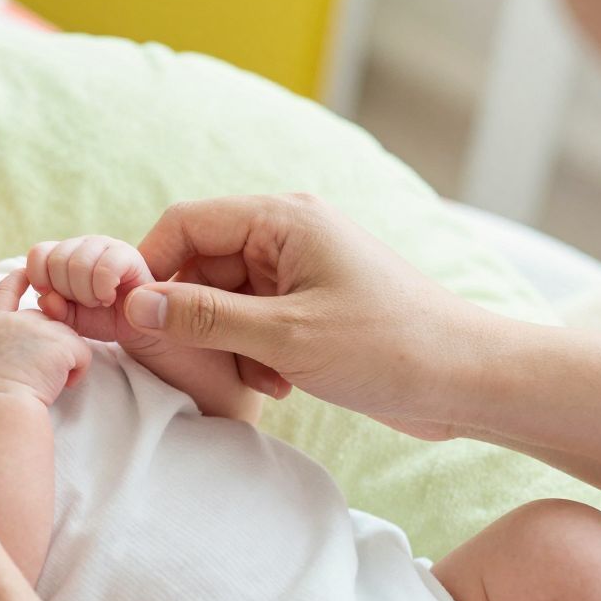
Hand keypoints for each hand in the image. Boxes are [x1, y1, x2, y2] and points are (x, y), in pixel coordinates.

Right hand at [0, 269, 92, 405]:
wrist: (1, 407)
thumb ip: (2, 342)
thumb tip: (24, 344)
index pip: (4, 292)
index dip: (17, 280)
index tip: (26, 272)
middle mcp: (16, 319)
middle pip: (46, 322)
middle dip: (50, 348)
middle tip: (34, 376)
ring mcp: (40, 327)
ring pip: (66, 339)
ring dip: (63, 363)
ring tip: (44, 382)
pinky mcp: (62, 341)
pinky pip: (82, 355)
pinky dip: (76, 374)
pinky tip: (59, 384)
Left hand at [27, 235, 155, 349]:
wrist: (135, 327)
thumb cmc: (101, 318)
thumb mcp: (70, 319)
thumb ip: (53, 309)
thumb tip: (46, 297)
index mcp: (65, 254)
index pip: (39, 252)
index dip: (39, 277)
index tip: (53, 297)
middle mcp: (84, 244)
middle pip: (56, 260)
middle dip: (66, 291)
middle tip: (83, 303)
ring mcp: (106, 246)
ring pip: (78, 264)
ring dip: (85, 293)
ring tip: (97, 302)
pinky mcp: (128, 255)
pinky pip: (104, 269)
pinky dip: (102, 290)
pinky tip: (108, 298)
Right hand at [124, 193, 494, 438]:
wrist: (467, 380)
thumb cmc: (389, 348)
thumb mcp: (285, 337)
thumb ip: (204, 318)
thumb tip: (134, 306)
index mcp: (283, 218)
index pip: (184, 223)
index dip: (149, 269)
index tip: (133, 321)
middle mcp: (287, 234)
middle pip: (199, 264)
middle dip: (193, 317)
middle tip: (200, 363)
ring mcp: (298, 270)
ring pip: (222, 299)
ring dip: (225, 343)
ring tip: (260, 376)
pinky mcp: (309, 305)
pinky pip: (250, 321)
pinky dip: (250, 353)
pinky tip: (279, 382)